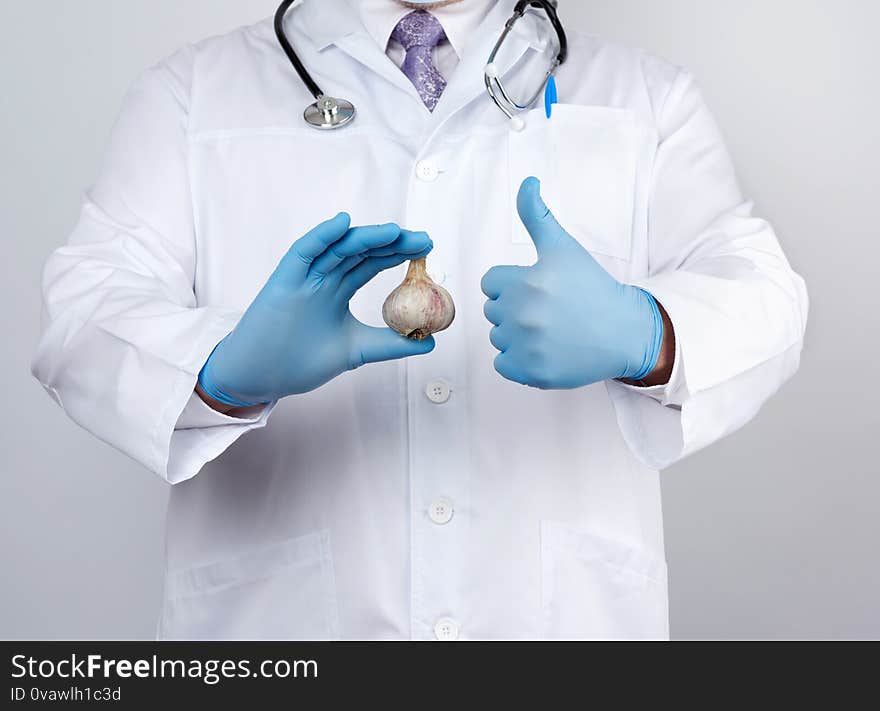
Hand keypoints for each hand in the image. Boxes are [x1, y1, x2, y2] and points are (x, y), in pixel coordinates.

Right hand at [199, 213, 434, 405]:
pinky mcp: (283, 281)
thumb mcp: (357, 351)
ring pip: (338, 249)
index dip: (397, 253)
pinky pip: (303, 252)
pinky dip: (322, 236)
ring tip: (396, 231)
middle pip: (360, 252)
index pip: (371, 263)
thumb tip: (429, 342)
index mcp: (337, 291)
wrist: (261, 377)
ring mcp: (303, 278)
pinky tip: (343, 224)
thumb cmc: (299, 362)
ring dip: (366, 237)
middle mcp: (322, 279)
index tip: (425, 249)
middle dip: (392, 243)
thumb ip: (390, 344)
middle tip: (423, 239)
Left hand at [481, 177, 664, 388]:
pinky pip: (503, 365)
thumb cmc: (592, 288)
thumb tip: (527, 182)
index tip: (538, 288)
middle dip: (514, 308)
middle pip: (492, 310)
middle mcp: (523, 314)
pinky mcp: (530, 372)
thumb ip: (537, 215)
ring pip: (498, 337)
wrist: (624, 332)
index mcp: (526, 282)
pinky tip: (544, 350)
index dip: (512, 284)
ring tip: (549, 330)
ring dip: (516, 335)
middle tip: (548, 310)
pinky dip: (518, 361)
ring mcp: (526, 346)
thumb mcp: (563, 247)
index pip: (490, 283)